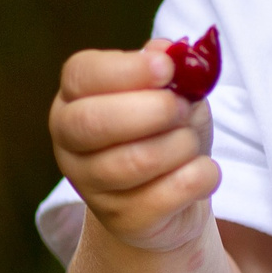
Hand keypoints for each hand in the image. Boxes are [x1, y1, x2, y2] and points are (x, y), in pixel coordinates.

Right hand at [49, 42, 220, 252]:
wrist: (171, 199)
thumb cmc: (164, 132)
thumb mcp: (170, 91)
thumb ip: (168, 68)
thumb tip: (168, 50)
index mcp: (74, 100)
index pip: (81, 75)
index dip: (127, 69)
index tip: (166, 68)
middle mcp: (70, 144)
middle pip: (95, 122)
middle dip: (153, 109)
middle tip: (182, 108)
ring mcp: (92, 188)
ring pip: (138, 159)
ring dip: (183, 144)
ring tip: (190, 141)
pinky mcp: (123, 222)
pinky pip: (170, 193)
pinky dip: (202, 175)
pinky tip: (201, 171)